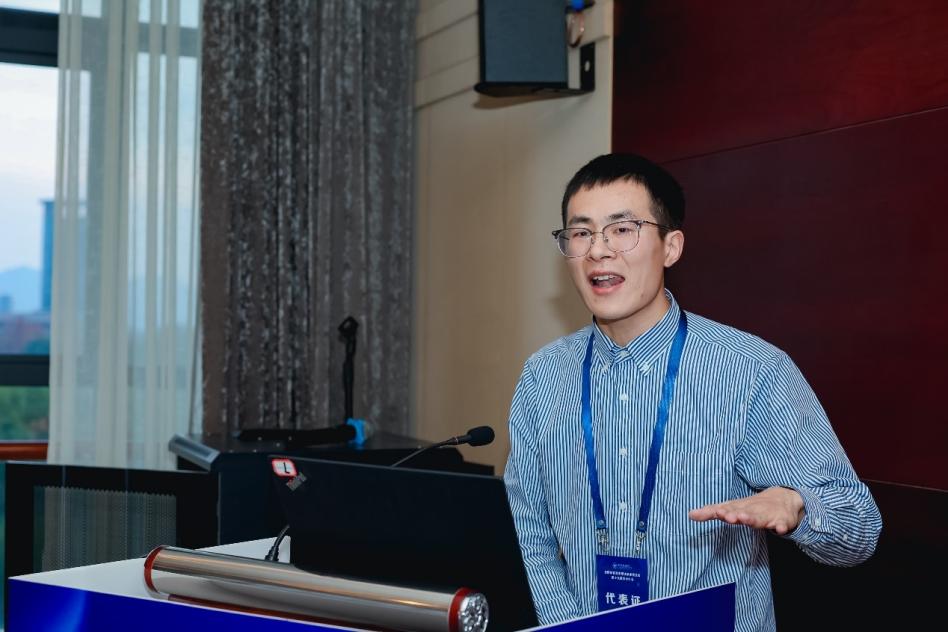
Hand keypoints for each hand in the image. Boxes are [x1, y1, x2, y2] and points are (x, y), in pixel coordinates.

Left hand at [687, 487, 804, 534]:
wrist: (783, 499)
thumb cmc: (750, 506)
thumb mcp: (731, 508)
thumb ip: (710, 512)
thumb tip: (690, 514)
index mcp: (738, 507)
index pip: (727, 509)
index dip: (721, 511)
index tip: (715, 512)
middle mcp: (751, 509)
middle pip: (742, 512)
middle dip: (734, 514)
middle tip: (727, 516)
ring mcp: (767, 515)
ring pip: (759, 517)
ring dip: (752, 518)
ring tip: (744, 519)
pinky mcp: (781, 521)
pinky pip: (782, 525)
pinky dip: (781, 526)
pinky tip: (780, 530)